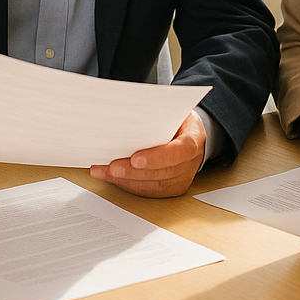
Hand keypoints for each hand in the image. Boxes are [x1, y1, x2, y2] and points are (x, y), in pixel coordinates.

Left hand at [90, 110, 205, 197]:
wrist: (187, 131)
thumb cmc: (177, 119)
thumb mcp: (173, 108)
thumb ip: (156, 113)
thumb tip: (127, 113)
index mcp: (194, 137)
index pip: (180, 151)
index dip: (158, 157)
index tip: (135, 159)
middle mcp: (190, 161)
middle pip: (163, 172)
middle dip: (134, 172)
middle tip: (111, 167)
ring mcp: (182, 177)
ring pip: (154, 185)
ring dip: (127, 180)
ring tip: (105, 172)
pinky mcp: (171, 188)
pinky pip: (150, 191)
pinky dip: (128, 185)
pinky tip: (112, 177)